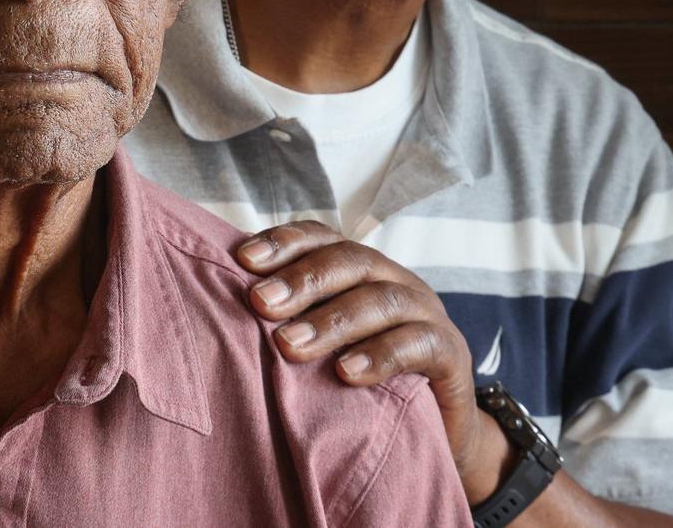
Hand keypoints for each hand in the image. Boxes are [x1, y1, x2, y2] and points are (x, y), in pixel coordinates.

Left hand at [236, 220, 506, 500]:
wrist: (437, 435)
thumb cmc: (364, 383)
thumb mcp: (324, 345)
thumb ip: (289, 321)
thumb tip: (221, 305)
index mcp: (360, 268)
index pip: (321, 238)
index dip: (283, 242)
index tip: (242, 260)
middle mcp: (393, 279)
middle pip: (349, 260)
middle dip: (301, 279)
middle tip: (260, 303)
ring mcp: (426, 312)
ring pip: (380, 299)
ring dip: (331, 320)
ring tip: (289, 345)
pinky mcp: (451, 353)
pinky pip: (418, 344)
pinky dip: (380, 355)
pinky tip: (346, 373)